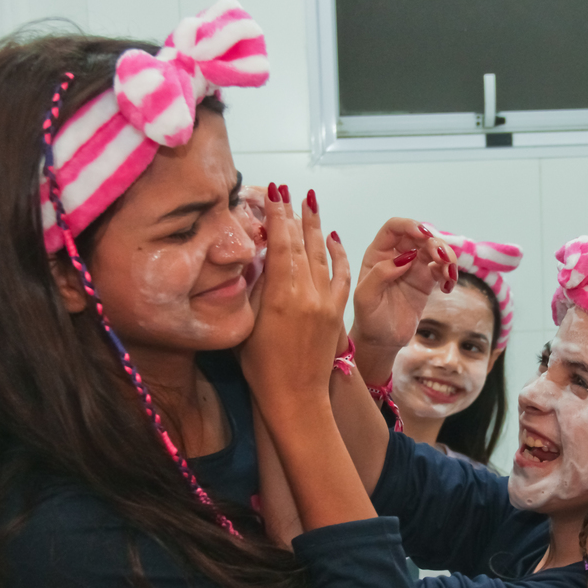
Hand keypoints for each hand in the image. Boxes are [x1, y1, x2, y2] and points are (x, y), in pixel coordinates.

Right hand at [240, 185, 348, 408]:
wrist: (296, 397)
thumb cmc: (261, 367)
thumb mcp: (246, 322)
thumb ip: (253, 286)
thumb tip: (257, 255)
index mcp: (282, 294)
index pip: (280, 242)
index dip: (277, 214)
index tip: (272, 192)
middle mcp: (307, 293)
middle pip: (301, 243)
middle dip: (294, 213)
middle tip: (288, 190)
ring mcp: (326, 301)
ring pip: (321, 254)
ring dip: (315, 226)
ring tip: (310, 202)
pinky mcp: (336, 312)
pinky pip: (341, 275)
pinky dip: (337, 254)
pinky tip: (332, 238)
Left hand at [350, 219, 456, 377]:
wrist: (381, 341)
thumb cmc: (369, 319)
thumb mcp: (366, 297)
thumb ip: (380, 274)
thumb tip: (406, 257)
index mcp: (377, 254)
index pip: (394, 228)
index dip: (410, 226)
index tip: (424, 235)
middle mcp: (396, 256)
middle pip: (419, 236)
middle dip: (434, 242)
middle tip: (442, 259)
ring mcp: (413, 268)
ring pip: (434, 250)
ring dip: (447, 257)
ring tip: (449, 274)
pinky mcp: (426, 281)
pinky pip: (442, 269)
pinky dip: (450, 274)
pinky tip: (448, 287)